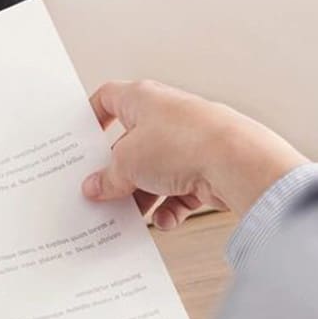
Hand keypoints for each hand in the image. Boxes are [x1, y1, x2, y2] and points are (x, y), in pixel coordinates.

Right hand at [82, 80, 307, 225]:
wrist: (236, 160)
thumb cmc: (182, 143)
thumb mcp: (128, 162)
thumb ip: (107, 177)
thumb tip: (95, 187)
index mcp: (142, 98)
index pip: (108, 98)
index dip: (92, 117)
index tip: (81, 142)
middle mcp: (166, 115)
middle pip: (130, 145)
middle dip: (117, 173)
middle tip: (101, 194)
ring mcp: (187, 142)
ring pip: (154, 173)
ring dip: (142, 196)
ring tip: (131, 217)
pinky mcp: (206, 167)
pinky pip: (179, 191)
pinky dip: (170, 207)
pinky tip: (165, 220)